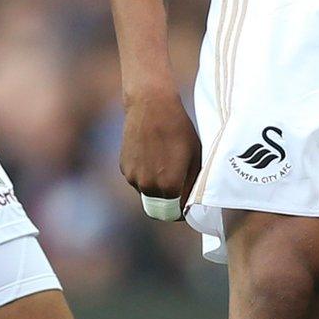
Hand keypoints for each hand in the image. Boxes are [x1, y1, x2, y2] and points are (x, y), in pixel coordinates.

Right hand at [120, 84, 201, 202]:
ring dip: (156, 187)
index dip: (183, 210)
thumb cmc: (178, 128)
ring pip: (147, 193)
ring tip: (165, 164)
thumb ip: (193, 183)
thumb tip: (191, 201)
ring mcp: (133, 177)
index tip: (187, 203)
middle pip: (160, 206)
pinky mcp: (124, 167)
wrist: (150, 105)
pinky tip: (153, 155)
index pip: (176, 213)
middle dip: (169, 201)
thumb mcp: (195, 156)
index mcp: (169, 186)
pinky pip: (137, 179)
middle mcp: (148, 186)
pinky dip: (145, 174)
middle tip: (178, 186)